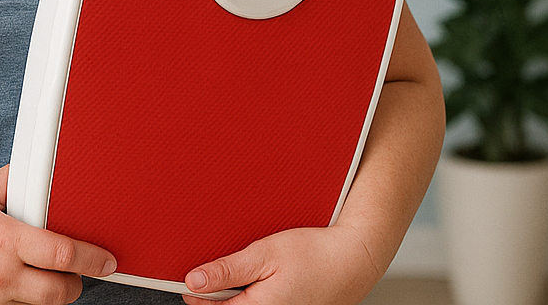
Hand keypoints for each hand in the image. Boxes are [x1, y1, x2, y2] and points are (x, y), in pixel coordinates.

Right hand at [0, 165, 115, 304]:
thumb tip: (46, 170)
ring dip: (46, 295)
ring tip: (40, 276)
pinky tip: (13, 287)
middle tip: (76, 271)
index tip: (108, 261)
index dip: (94, 260)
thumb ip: (16, 180)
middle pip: (60, 293)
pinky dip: (19, 304)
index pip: (64, 255)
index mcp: (4, 239)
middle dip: (76, 284)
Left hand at [180, 224, 383, 304]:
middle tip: (228, 269)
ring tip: (255, 272)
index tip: (192, 277)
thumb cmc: (316, 254)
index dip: (198, 293)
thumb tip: (195, 282)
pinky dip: (261, 295)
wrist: (355, 259)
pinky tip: (270, 279)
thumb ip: (227, 270)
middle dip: (221, 292)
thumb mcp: (265, 253)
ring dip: (242, 294)